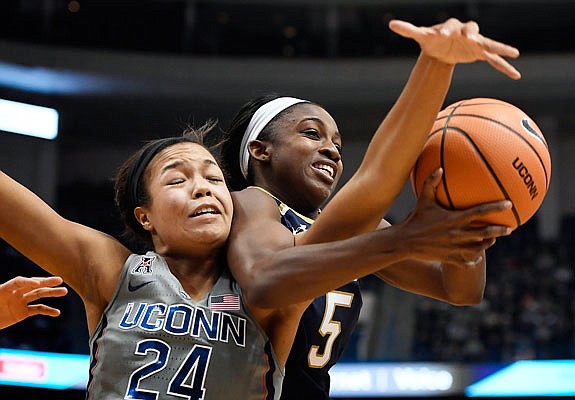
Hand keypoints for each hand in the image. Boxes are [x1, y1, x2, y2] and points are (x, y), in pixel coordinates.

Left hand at [0, 276, 67, 329]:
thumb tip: (8, 293)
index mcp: (4, 289)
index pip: (18, 281)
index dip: (27, 281)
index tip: (37, 284)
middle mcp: (15, 293)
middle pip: (32, 285)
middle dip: (46, 282)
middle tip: (59, 280)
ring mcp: (20, 302)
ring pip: (38, 295)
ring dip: (51, 293)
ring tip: (64, 291)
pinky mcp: (23, 312)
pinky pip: (37, 309)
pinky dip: (48, 310)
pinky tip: (57, 313)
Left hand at [389, 18, 520, 79]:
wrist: (442, 46)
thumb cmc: (432, 39)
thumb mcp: (421, 35)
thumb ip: (408, 29)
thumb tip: (390, 24)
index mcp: (451, 26)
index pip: (449, 26)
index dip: (445, 29)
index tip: (441, 35)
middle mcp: (466, 32)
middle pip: (472, 30)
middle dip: (472, 34)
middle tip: (471, 39)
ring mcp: (475, 43)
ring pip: (490, 44)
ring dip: (500, 48)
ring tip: (514, 53)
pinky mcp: (480, 53)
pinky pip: (494, 60)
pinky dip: (504, 67)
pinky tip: (516, 75)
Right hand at [396, 168, 511, 264]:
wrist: (404, 242)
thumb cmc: (414, 219)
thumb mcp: (423, 200)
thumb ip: (431, 183)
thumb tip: (440, 168)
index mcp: (454, 219)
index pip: (480, 211)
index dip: (496, 207)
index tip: (509, 204)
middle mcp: (457, 234)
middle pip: (486, 232)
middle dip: (500, 230)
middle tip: (509, 228)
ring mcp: (455, 248)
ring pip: (479, 248)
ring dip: (488, 244)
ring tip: (493, 240)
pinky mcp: (450, 258)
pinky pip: (467, 261)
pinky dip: (474, 260)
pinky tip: (476, 258)